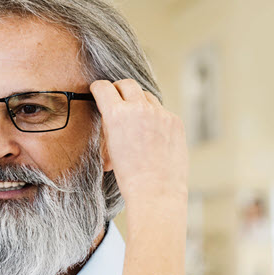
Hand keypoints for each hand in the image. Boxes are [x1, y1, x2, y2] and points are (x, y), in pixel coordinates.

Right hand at [90, 79, 188, 216]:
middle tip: (118, 98)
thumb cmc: (129, 175)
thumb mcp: (110, 147)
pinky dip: (156, 118)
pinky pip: (162, 112)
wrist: (155, 191)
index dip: (98, 88)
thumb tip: (111, 115)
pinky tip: (154, 135)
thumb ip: (110, 125)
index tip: (99, 90)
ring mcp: (160, 113)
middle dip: (119, 89)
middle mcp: (139, 109)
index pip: (103, 87)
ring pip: (146, 96)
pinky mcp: (175, 121)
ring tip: (137, 120)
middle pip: (127, 84)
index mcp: (116, 115)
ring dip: (140, 103)